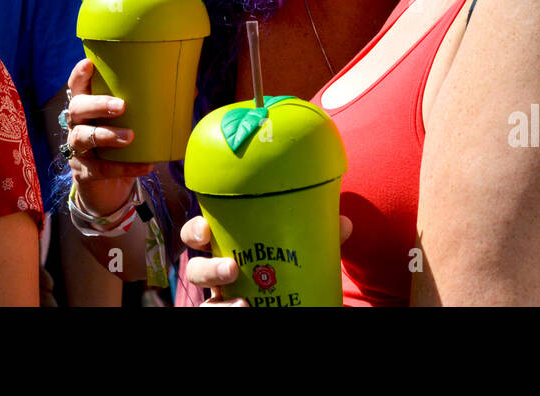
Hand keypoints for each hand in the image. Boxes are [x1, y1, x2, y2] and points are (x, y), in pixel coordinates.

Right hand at [65, 58, 153, 216]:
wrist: (108, 187)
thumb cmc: (121, 144)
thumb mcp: (133, 123)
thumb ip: (154, 107)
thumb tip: (191, 90)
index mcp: (87, 106)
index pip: (77, 87)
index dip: (79, 75)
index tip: (89, 64)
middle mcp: (77, 125)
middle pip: (77, 109)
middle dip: (98, 104)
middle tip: (121, 106)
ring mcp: (78, 150)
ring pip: (82, 137)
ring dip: (106, 135)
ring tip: (130, 136)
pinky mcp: (85, 173)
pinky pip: (101, 169)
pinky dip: (124, 168)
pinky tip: (145, 166)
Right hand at [180, 214, 352, 306]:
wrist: (299, 298)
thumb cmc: (291, 265)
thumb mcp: (304, 251)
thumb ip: (320, 237)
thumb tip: (345, 223)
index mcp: (228, 245)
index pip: (198, 235)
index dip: (194, 231)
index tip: (205, 230)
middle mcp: (218, 274)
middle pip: (194, 269)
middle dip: (206, 269)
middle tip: (231, 268)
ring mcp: (223, 300)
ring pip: (205, 303)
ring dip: (219, 304)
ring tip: (243, 305)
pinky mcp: (230, 313)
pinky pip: (218, 316)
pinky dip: (229, 315)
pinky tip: (246, 312)